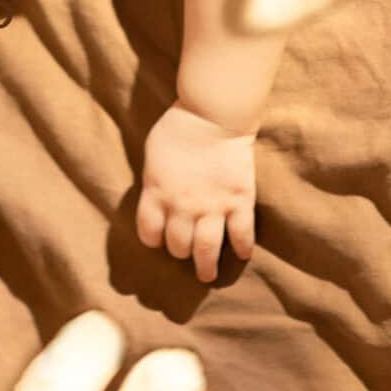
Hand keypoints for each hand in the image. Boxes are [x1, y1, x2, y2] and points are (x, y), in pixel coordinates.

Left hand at [137, 103, 255, 282]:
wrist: (214, 115)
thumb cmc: (178, 128)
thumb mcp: (152, 155)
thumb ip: (154, 182)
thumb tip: (156, 197)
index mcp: (156, 194)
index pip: (149, 232)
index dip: (154, 240)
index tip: (160, 240)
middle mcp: (182, 207)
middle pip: (178, 245)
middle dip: (181, 252)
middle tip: (187, 254)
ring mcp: (212, 207)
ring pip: (206, 249)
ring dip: (206, 267)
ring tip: (208, 275)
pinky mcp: (239, 201)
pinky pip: (241, 234)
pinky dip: (241, 248)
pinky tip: (241, 255)